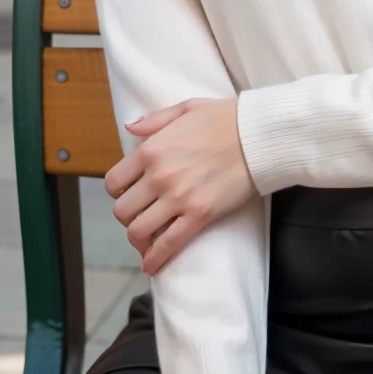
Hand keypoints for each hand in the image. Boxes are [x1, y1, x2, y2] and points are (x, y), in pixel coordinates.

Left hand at [106, 98, 256, 274]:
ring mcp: (178, 198)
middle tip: (140, 216)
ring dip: (138, 240)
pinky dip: (155, 259)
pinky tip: (151, 266)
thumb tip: (129, 128)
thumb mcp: (187, 107)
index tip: (128, 195)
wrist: (259, 137)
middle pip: (122, 211)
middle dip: (128, 217)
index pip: (113, 182)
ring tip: (146, 240)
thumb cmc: (226, 118)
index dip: (118, 192)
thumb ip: (154, 120)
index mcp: (152, 149)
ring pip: (138, 231)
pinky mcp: (199, 215)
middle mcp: (158, 176)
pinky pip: (168, 244)